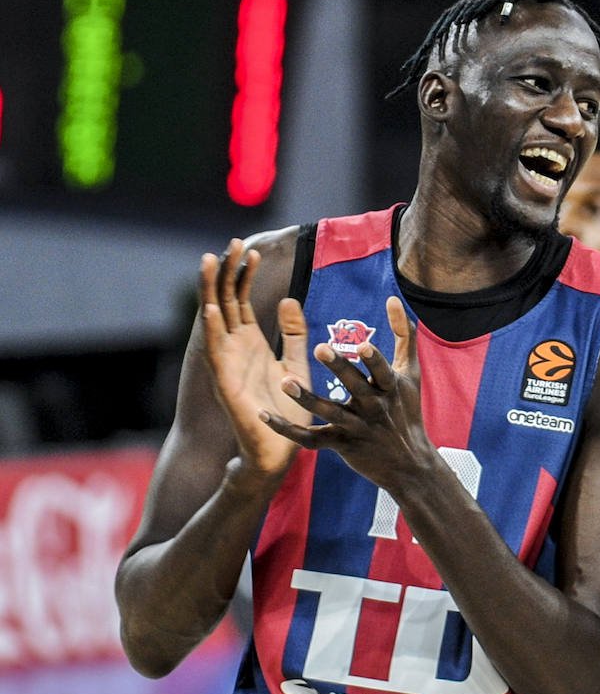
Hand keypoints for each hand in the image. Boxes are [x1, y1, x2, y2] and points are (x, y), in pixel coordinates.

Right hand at [201, 240, 310, 476]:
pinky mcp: (226, 384)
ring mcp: (227, 364)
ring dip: (210, 291)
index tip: (251, 249)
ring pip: (214, 320)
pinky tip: (211, 309)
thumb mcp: (297, 364)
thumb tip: (288, 300)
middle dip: (226, 272)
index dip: (243, 275)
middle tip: (230, 243)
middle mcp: (234, 349)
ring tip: (208, 261)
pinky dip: (213, 331)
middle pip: (224, 301)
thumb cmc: (286, 410)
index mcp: (250, 343)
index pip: (240, 299)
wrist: (278, 450)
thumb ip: (294, 334)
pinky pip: (216, 354)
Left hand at [260, 296, 435, 492]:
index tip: (361, 345)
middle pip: (356, 387)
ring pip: (329, 413)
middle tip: (320, 349)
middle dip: (339, 369)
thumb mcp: (410, 374)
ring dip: (307, 399)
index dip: (372, 360)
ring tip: (286, 381)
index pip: (383, 372)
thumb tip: (393, 298)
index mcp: (390, 388)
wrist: (408, 464)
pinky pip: (310, 439)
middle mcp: (374, 408)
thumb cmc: (407, 411)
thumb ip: (403, 335)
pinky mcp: (341, 445)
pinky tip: (265, 416)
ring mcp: (357, 428)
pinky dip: (287, 430)